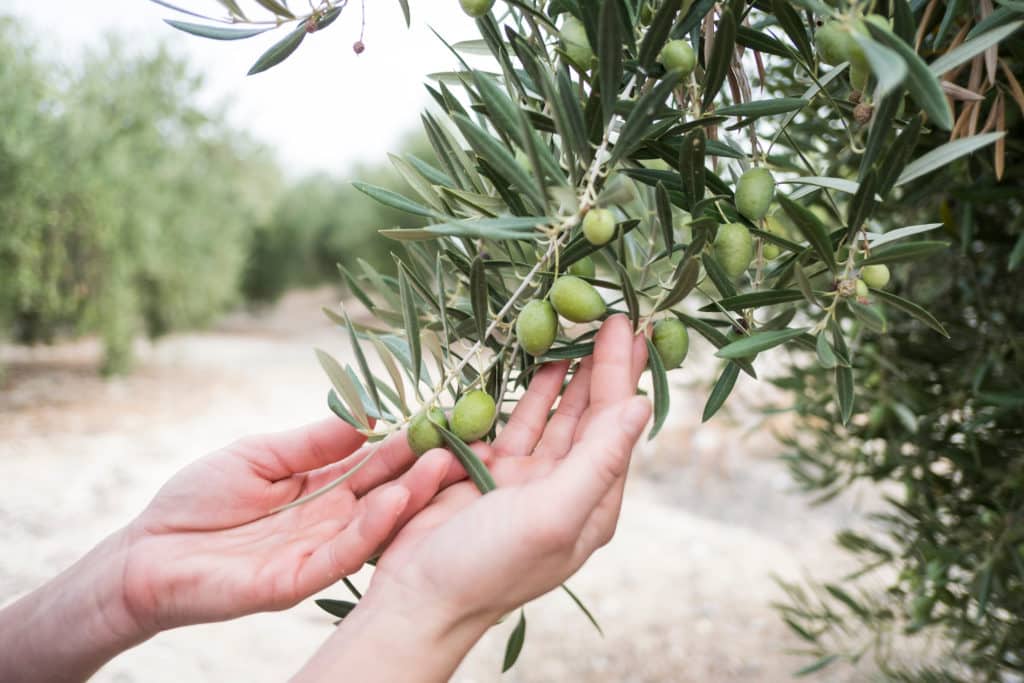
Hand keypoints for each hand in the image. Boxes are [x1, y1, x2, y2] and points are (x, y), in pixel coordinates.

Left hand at [118, 415, 479, 634]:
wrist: (145, 553)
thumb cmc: (198, 499)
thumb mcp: (260, 455)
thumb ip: (312, 443)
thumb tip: (366, 414)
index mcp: (322, 489)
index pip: (374, 464)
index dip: (406, 443)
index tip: (441, 418)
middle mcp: (329, 521)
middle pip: (385, 494)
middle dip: (422, 469)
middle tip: (462, 443)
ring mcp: (316, 553)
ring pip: (374, 526)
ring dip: (409, 498)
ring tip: (441, 466)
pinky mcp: (296, 582)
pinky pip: (341, 556)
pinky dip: (370, 530)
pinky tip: (393, 502)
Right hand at [373, 314, 649, 619]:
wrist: (419, 597)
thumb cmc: (489, 564)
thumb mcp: (552, 514)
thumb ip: (599, 460)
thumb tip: (643, 407)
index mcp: (592, 504)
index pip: (616, 425)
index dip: (624, 374)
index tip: (631, 328)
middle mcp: (566, 490)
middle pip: (592, 415)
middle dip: (603, 367)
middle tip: (613, 317)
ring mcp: (528, 481)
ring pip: (556, 415)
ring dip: (569, 375)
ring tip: (579, 330)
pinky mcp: (491, 472)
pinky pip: (518, 422)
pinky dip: (530, 393)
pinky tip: (539, 364)